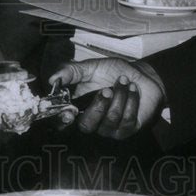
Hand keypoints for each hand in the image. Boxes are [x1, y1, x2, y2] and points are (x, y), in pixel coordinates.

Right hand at [48, 58, 164, 139]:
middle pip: (86, 126)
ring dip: (119, 97)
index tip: (68, 114)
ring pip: (110, 120)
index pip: (63, 122)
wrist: (142, 75)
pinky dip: (131, 100)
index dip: (62, 121)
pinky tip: (133, 88)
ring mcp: (110, 128)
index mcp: (78, 106)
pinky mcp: (128, 129)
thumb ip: (71, 71)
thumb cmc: (114, 72)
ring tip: (124, 81)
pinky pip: (127, 119)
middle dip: (98, 107)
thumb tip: (52, 79)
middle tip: (107, 89)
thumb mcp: (91, 66)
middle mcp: (92, 121)